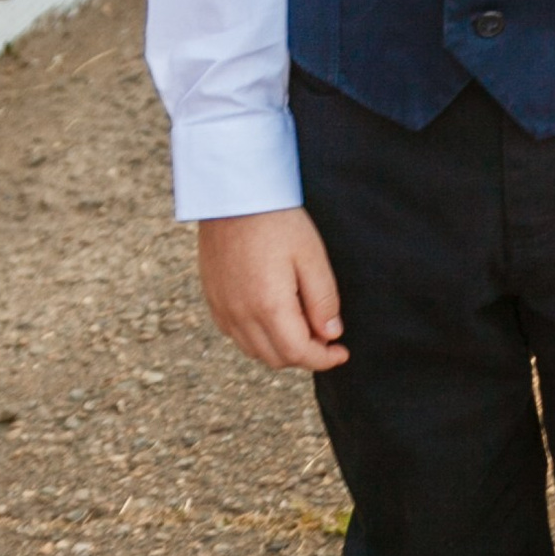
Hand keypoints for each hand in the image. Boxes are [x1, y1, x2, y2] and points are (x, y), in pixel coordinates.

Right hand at [198, 208, 346, 370]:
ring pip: (254, 350)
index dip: (324, 359)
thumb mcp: (312, 257)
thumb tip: (331, 334)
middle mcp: (240, 315)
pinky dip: (257, 337)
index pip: (298, 354)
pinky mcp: (212, 298)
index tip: (341, 352)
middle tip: (326, 337)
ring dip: (280, 348)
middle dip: (304, 355)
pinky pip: (235, 334)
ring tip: (302, 326)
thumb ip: (323, 300)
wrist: (233, 196)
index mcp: (268, 306)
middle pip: (275, 358)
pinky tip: (273, 316)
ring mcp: (222, 308)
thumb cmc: (277, 221)